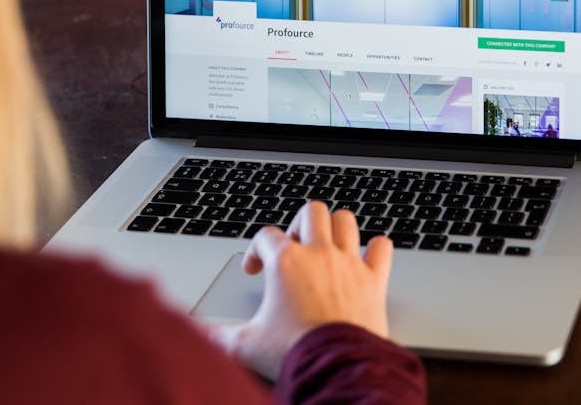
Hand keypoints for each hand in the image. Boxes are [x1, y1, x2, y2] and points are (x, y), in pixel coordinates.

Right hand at [209, 201, 392, 379]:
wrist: (337, 369)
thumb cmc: (295, 353)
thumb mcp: (247, 344)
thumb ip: (218, 335)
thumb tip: (197, 334)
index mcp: (285, 263)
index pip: (265, 235)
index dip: (255, 249)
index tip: (254, 270)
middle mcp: (318, 255)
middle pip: (310, 211)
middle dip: (299, 224)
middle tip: (294, 247)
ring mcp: (348, 264)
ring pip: (345, 220)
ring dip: (335, 228)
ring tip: (327, 245)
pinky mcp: (374, 280)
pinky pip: (382, 248)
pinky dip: (376, 249)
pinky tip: (367, 258)